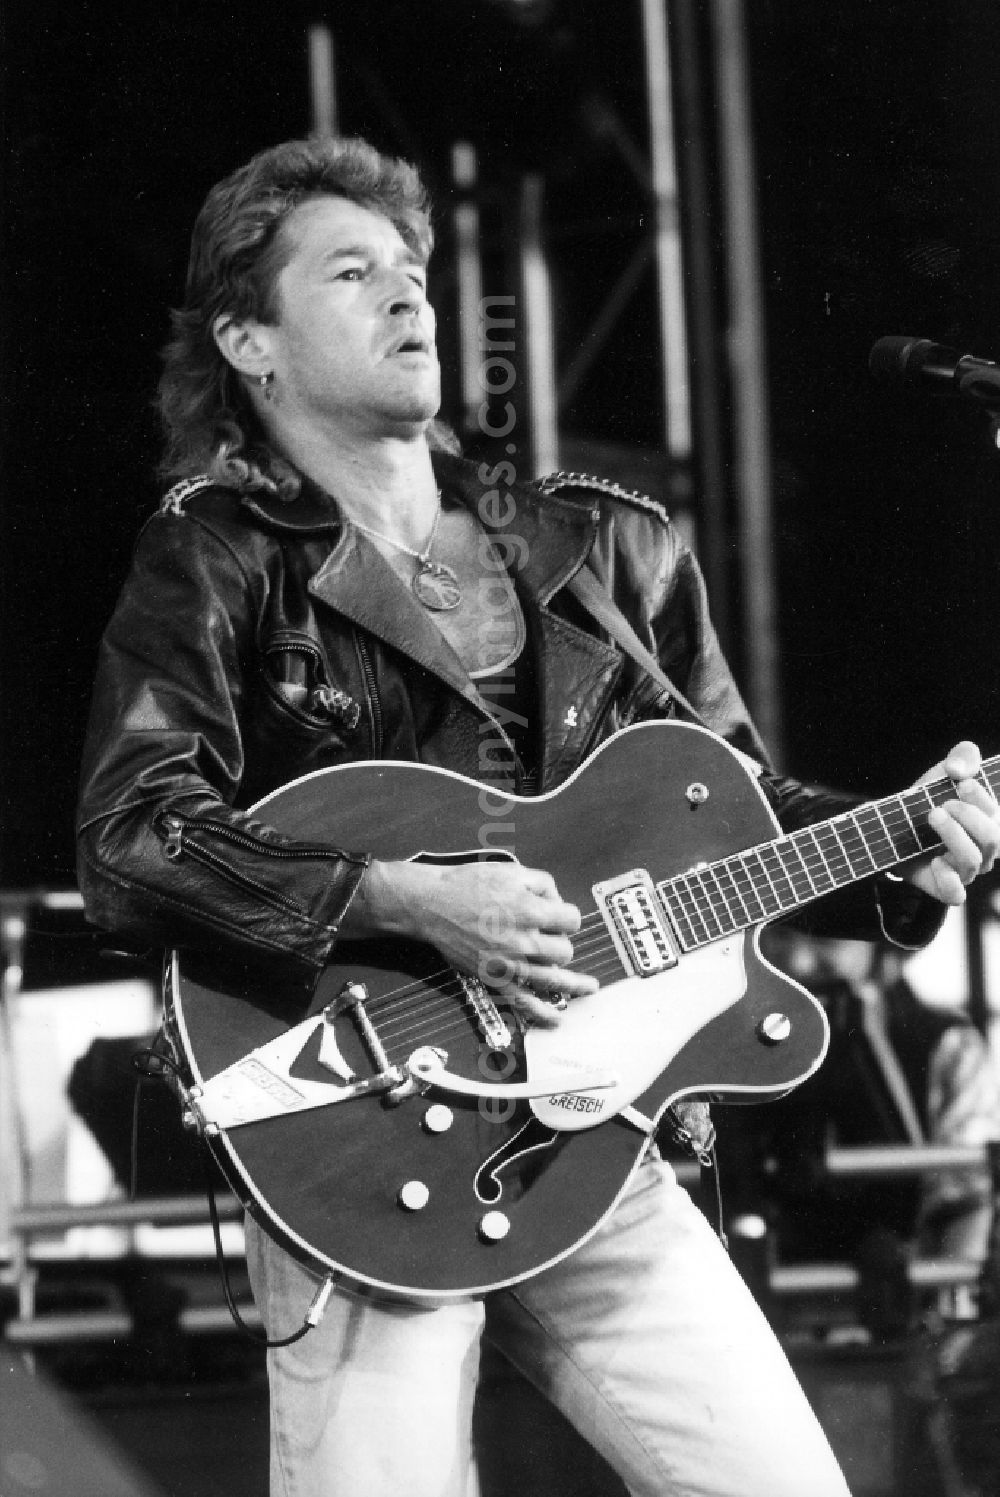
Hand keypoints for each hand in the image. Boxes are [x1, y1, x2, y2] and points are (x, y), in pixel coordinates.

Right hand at [344, 858, 598, 1025]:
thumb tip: (557, 900)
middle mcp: (524, 941)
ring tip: (589, 988)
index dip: (567, 915)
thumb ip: (543, 883)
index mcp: (530, 911)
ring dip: (575, 985)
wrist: (433, 905)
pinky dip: (542, 1014)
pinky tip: (556, 1018)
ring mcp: (511, 963)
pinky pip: (524, 1002)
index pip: (571, 920)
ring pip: (554, 980)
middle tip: (551, 937)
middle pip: (565, 950)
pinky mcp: (496, 978)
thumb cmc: (467, 886)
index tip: (559, 915)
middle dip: (562, 942)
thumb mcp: (511, 870)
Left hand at [899, 741, 999, 904]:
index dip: (982, 798)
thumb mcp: (943, 773)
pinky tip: (935, 862)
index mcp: (989, 822)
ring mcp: (965, 870)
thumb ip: (962, 758)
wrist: (891, 828)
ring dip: (954, 836)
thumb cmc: (926, 801)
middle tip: (940, 806)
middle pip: (992, 840)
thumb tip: (960, 769)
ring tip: (932, 816)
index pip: (997, 815)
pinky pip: (956, 895)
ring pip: (973, 862)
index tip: (961, 784)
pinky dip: (949, 880)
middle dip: (968, 818)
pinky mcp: (945, 887)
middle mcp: (983, 849)